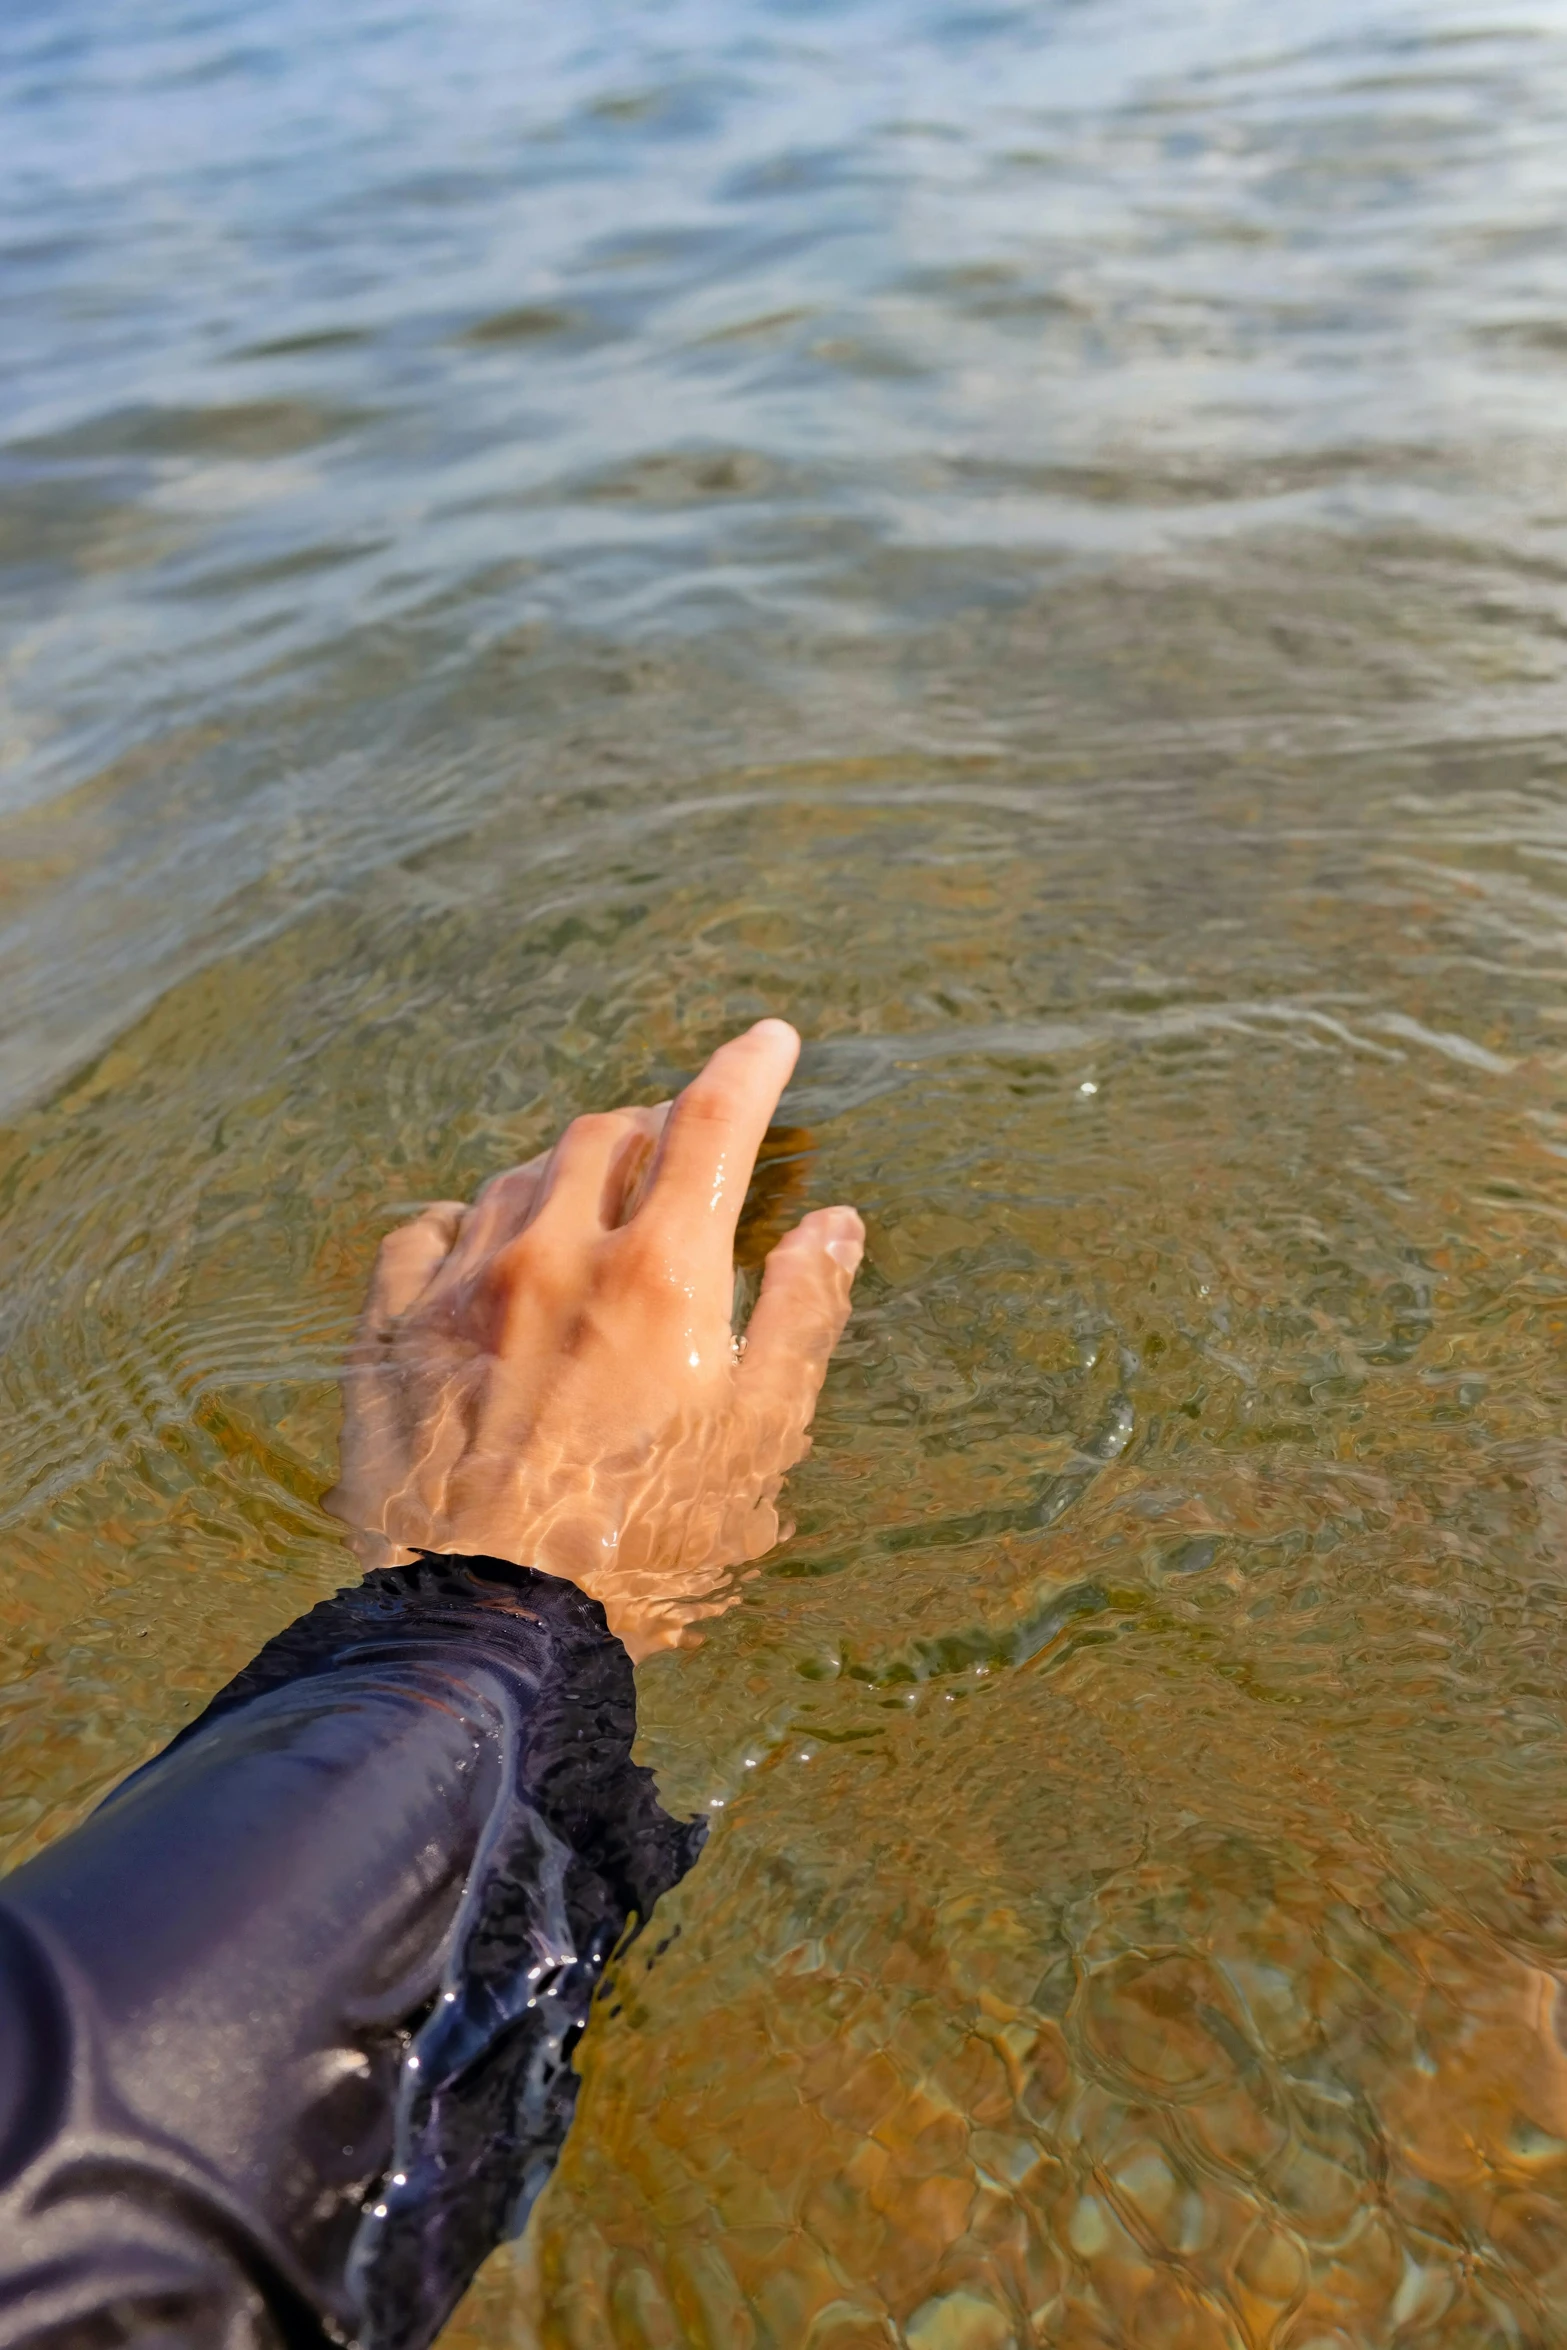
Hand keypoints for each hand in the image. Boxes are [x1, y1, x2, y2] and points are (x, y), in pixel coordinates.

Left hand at [324, 1021, 863, 1657]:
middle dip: (652, 1125)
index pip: (713, 1122)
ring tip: (589, 1211)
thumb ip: (801, 1320)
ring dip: (565, 1175)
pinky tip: (481, 1252)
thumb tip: (835, 1224)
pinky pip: (422, 1233)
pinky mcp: (391, 1333)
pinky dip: (464, 1224)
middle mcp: (556, 1252)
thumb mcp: (759, 1443)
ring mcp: (463, 1287)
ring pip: (518, 1178)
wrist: (486, 1627)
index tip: (771, 1041)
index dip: (749, 1068)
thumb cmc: (644, 1547)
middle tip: (676, 1153)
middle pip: (609, 1133)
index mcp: (660, 1272)